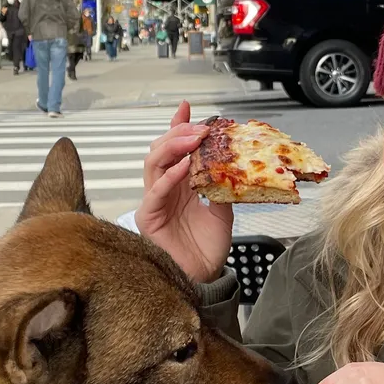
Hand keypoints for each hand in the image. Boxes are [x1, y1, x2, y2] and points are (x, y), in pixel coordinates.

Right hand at [135, 101, 231, 282]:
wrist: (203, 277)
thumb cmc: (207, 247)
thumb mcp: (223, 210)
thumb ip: (222, 186)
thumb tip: (233, 162)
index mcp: (180, 183)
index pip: (175, 149)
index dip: (178, 126)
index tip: (188, 107)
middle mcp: (164, 188)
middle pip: (161, 151)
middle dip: (179, 134)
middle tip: (199, 127)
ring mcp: (154, 201)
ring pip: (153, 164)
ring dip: (173, 148)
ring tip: (193, 139)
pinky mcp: (149, 217)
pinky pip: (155, 192)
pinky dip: (169, 177)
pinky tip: (185, 167)